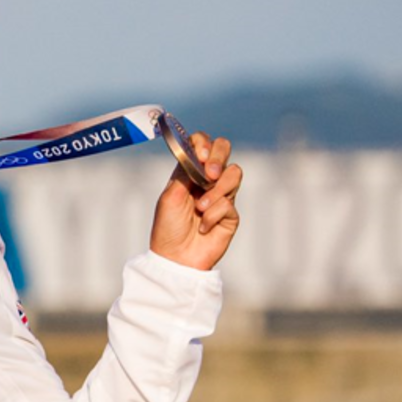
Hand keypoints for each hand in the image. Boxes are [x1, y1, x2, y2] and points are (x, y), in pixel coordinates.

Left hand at [149, 131, 241, 270]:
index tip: (199, 156)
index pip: (202, 145)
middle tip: (208, 175)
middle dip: (218, 158)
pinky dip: (213, 215)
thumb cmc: (167, 228)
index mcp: (189, 172)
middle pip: (224, 150)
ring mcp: (221, 196)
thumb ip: (185, 173)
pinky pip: (229, 204)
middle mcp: (207, 180)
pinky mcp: (231, 214)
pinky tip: (203, 226)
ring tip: (199, 208)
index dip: (204, 144)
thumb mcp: (170, 196)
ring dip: (215, 191)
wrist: (176, 258)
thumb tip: (199, 155)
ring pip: (234, 173)